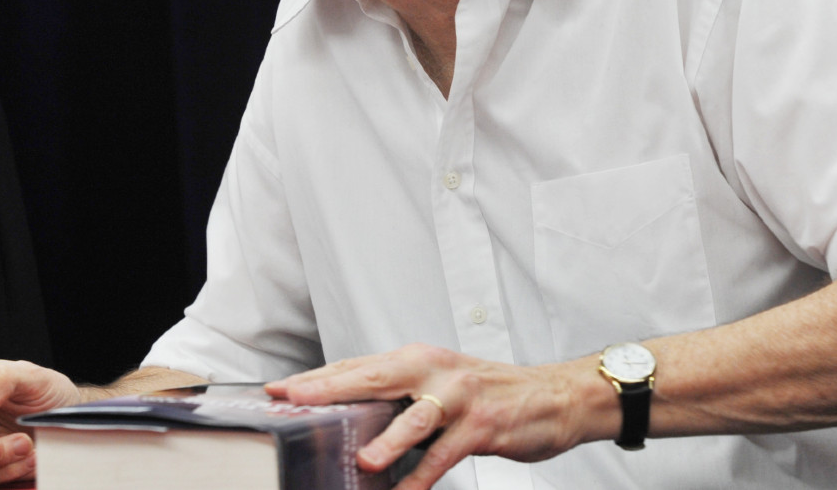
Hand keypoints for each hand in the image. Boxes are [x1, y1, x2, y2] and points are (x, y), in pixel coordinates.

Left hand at [265, 344, 600, 489]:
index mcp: (419, 358)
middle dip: (332, 390)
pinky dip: (423, 478)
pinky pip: (447, 456)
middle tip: (295, 402)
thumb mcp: (440, 383)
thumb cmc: (491, 393)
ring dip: (389, 440)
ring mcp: (460, 398)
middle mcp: (435, 371)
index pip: (359, 366)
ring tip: (363, 460)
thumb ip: (399, 396)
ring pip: (416, 418)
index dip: (319, 377)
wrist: (555, 395)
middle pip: (375, 378)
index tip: (280, 390)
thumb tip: (349, 416)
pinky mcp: (483, 426)